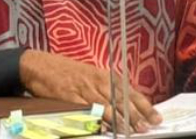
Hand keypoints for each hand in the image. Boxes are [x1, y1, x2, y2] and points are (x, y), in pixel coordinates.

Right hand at [19, 49, 161, 133]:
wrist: (39, 65)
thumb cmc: (65, 71)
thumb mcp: (89, 75)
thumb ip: (105, 88)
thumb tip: (125, 105)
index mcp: (104, 75)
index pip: (130, 91)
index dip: (144, 105)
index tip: (156, 117)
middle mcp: (97, 81)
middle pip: (121, 100)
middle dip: (136, 115)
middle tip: (148, 127)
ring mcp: (84, 89)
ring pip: (108, 106)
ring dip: (121, 120)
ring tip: (132, 131)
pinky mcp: (70, 96)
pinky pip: (87, 109)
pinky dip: (98, 119)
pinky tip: (106, 128)